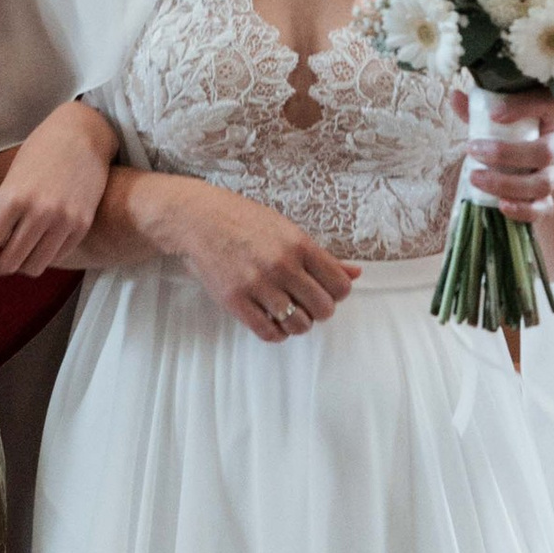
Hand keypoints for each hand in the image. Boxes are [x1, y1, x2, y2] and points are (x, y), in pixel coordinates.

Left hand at [0, 103, 115, 281]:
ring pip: (33, 266)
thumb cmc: (40, 152)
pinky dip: (42, 255)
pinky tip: (39, 240)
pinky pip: (55, 257)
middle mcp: (40, 212)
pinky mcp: (82, 226)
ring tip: (16, 250)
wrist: (84, 134)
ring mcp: (64, 221)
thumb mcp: (11, 179)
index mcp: (14, 196)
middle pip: (9, 263)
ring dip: (20, 264)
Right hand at [165, 183, 357, 343]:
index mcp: (299, 245)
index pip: (339, 286)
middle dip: (319, 310)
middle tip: (306, 302)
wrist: (198, 220)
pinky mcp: (235, 301)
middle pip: (323, 309)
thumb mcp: (288, 230)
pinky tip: (272, 320)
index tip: (324, 291)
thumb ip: (324, 256)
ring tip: (288, 312)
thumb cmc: (244, 221)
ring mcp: (258, 285)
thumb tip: (355, 274)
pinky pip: (268, 332)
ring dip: (298, 323)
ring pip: (299, 325)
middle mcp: (282, 266)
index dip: (336, 293)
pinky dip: (276, 333)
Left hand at [455, 88, 553, 220]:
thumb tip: (455, 96)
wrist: (547, 159)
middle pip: (543, 153)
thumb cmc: (520, 131)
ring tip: (475, 178)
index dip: (522, 108)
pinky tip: (501, 206)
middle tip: (473, 150)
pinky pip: (543, 209)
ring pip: (541, 184)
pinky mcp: (549, 199)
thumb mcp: (506, 116)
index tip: (493, 114)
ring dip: (506, 184)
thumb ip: (481, 109)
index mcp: (550, 116)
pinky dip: (523, 210)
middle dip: (506, 154)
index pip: (546, 104)